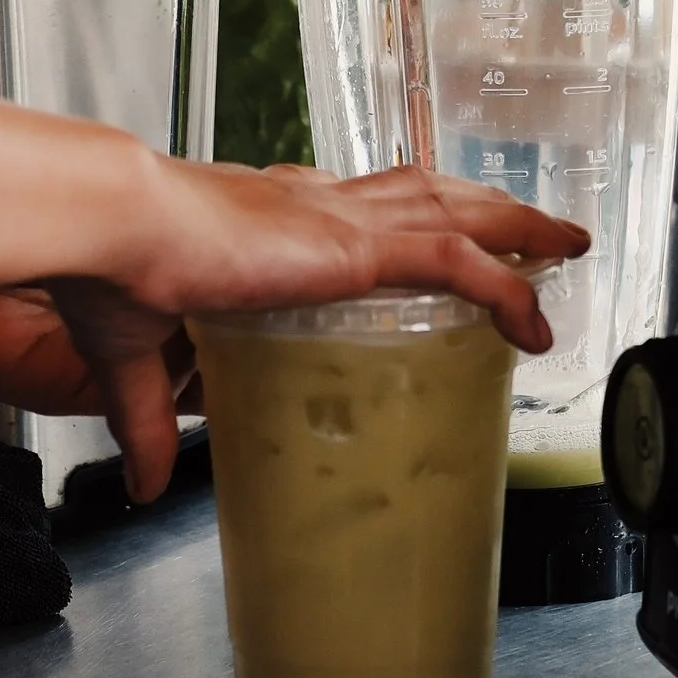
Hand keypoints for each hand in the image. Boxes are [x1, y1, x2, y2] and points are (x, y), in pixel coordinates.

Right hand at [55, 157, 583, 501]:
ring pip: (459, 214)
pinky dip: (505, 288)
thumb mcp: (137, 357)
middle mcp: (318, 205)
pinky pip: (458, 264)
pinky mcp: (356, 249)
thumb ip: (148, 421)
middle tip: (533, 229)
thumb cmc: (114, 269)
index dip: (402, 218)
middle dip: (484, 208)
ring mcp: (343, 222)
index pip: (356, 206)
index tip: (428, 236)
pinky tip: (536, 319)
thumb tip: (144, 483)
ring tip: (562, 247)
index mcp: (273, 218)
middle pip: (426, 193)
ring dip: (517, 230)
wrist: (114, 227)